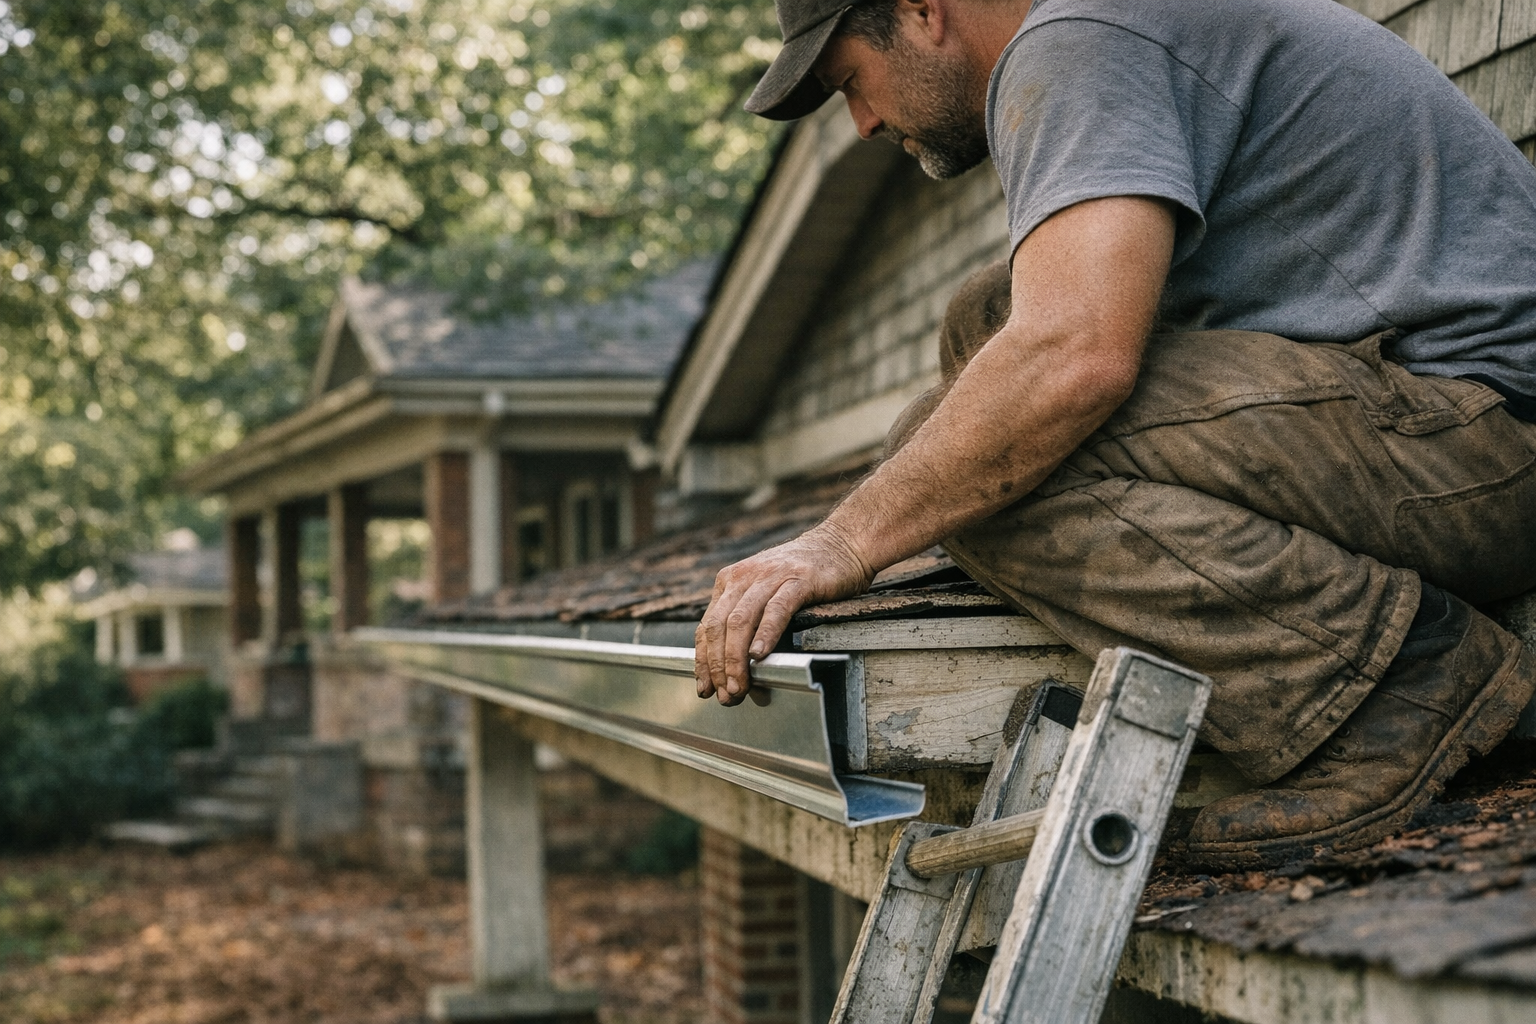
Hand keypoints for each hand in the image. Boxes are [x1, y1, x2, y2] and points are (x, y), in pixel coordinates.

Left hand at [695, 524, 872, 705]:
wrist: (842, 542)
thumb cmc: (804, 574)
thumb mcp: (764, 590)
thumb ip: (747, 617)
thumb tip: (733, 664)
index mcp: (730, 581)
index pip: (706, 627)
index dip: (703, 661)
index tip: (705, 687)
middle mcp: (744, 576)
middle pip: (719, 627)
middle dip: (718, 666)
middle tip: (725, 694)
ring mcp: (770, 576)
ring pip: (741, 621)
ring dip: (736, 658)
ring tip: (739, 684)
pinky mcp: (798, 580)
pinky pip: (776, 609)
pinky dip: (765, 634)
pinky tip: (760, 655)